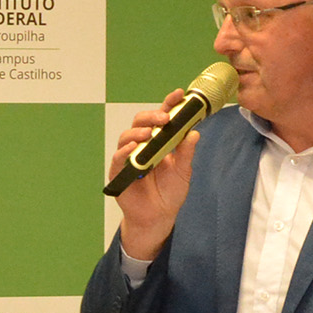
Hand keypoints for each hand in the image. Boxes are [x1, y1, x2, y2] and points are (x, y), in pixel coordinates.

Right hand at [110, 93, 201, 261]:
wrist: (159, 217)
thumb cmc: (169, 193)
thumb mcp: (183, 172)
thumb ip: (186, 153)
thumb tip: (194, 133)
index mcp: (159, 141)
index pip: (162, 118)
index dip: (168, 104)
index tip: (178, 95)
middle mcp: (143, 145)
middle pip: (141, 122)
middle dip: (152, 116)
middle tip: (164, 118)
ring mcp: (130, 157)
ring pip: (127, 136)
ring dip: (137, 132)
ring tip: (148, 133)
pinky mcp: (119, 172)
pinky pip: (118, 158)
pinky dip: (124, 151)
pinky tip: (133, 149)